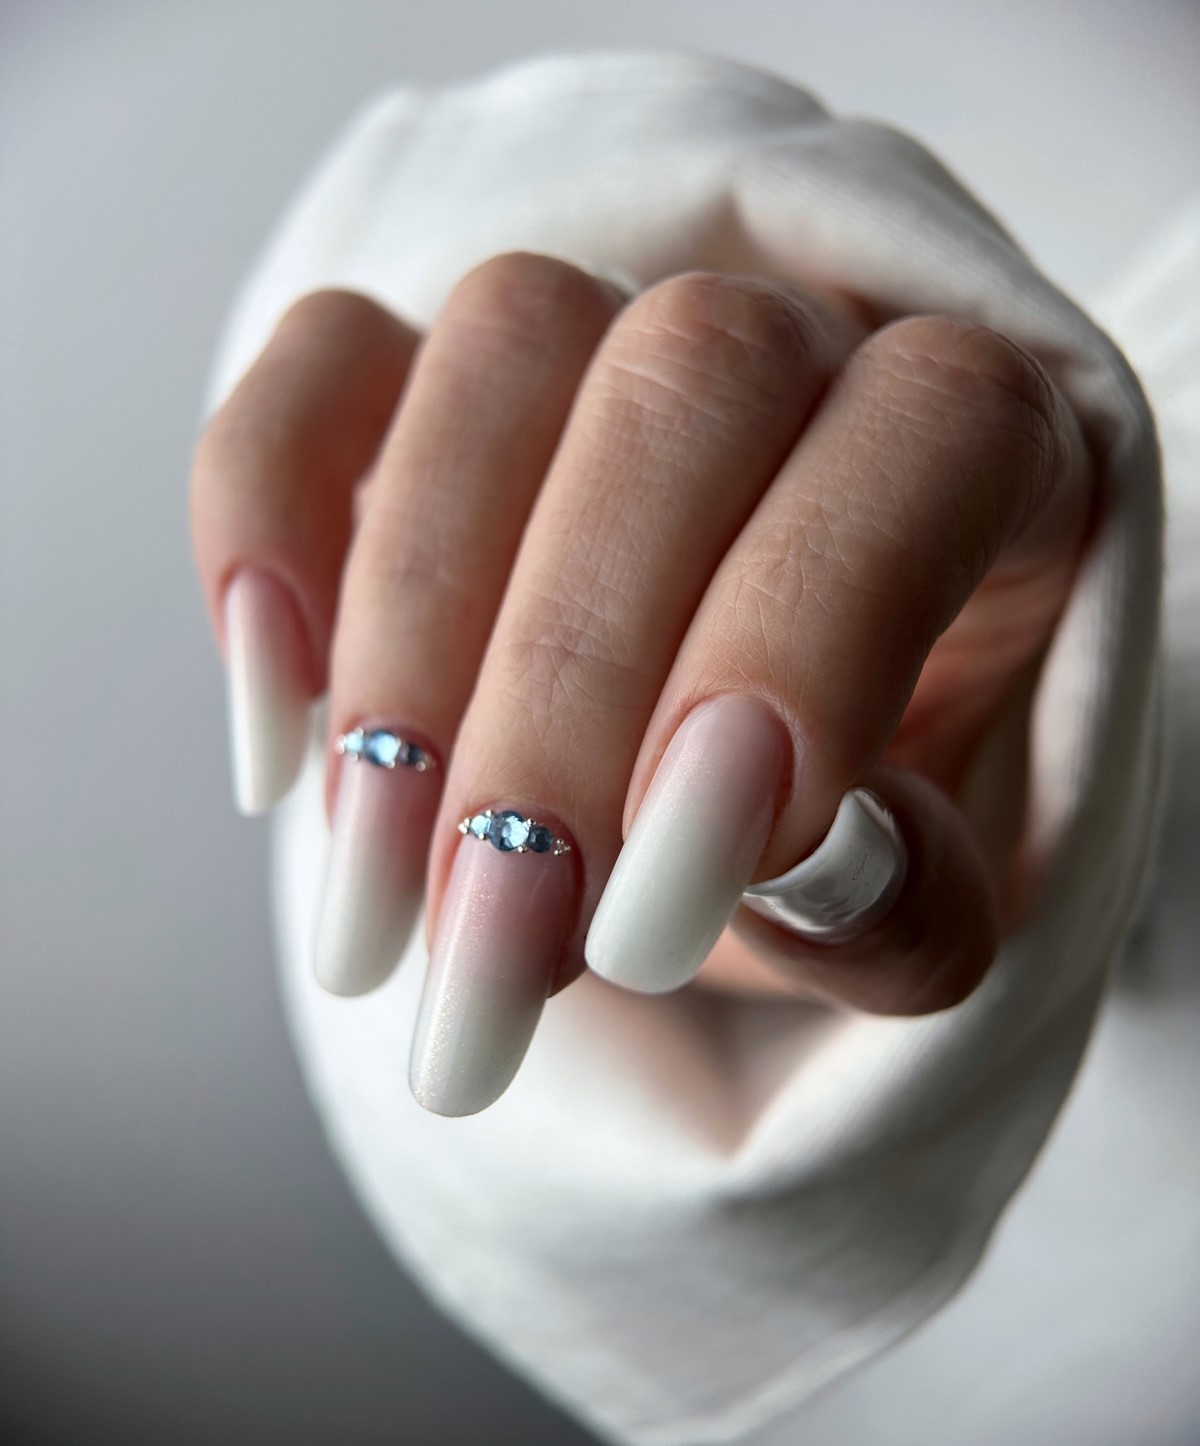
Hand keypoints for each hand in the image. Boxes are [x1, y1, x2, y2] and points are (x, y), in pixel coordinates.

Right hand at [191, 253, 1092, 1113]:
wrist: (719, 781)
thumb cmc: (847, 824)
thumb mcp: (910, 903)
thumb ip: (901, 906)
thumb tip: (803, 879)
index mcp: (985, 444)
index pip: (928, 436)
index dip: (794, 647)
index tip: (661, 906)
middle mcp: (800, 337)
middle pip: (684, 390)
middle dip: (561, 700)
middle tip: (495, 953)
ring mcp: (603, 325)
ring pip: (502, 350)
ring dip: (410, 648)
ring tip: (381, 902)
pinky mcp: (428, 364)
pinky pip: (330, 357)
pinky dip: (267, 526)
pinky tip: (281, 736)